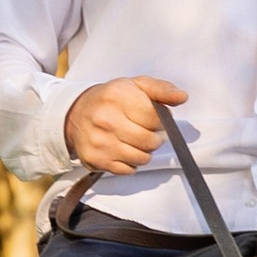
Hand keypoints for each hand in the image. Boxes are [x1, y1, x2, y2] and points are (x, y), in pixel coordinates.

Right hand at [63, 74, 189, 170]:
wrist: (74, 113)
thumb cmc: (110, 99)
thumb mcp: (136, 86)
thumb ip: (161, 90)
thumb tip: (182, 97)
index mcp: (118, 97)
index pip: (155, 118)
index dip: (160, 121)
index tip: (153, 118)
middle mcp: (106, 120)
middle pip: (150, 141)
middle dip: (154, 139)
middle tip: (146, 132)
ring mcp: (100, 142)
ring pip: (141, 158)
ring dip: (144, 152)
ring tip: (135, 141)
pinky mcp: (96, 159)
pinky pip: (127, 170)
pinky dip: (130, 163)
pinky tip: (123, 150)